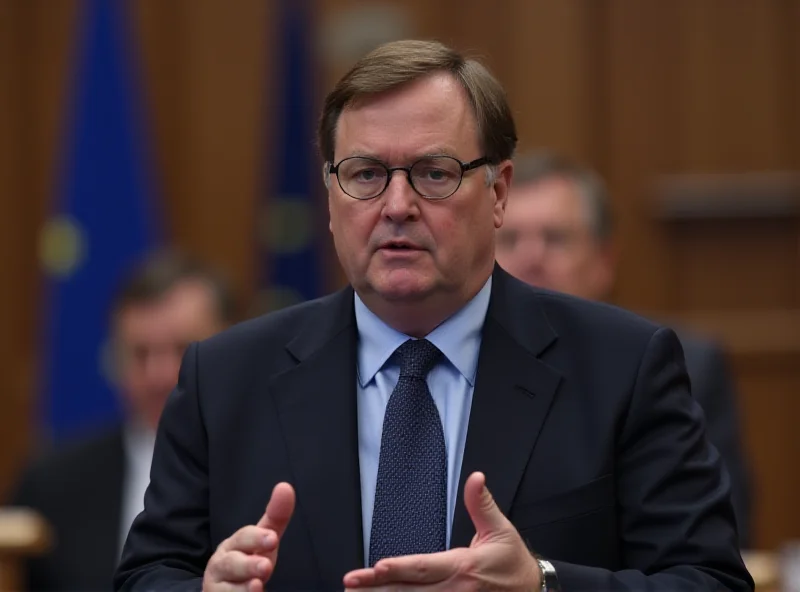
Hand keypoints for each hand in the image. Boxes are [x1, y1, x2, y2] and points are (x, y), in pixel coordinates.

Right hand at [203, 482, 294, 591]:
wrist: (223, 589)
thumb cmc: (248, 560)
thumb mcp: (264, 540)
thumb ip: (276, 516)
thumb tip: (285, 487)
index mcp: (234, 545)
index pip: (244, 538)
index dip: (257, 538)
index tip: (273, 539)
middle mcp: (222, 564)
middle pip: (232, 563)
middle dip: (248, 564)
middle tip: (266, 566)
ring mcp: (218, 586)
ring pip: (227, 587)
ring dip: (242, 588)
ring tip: (257, 586)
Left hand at [343, 472, 540, 590]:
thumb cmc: (513, 563)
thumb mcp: (499, 529)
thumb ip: (481, 504)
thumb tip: (475, 478)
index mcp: (463, 567)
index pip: (423, 567)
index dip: (399, 568)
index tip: (376, 566)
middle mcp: (455, 590)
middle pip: (410, 590)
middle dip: (378, 587)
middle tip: (352, 582)